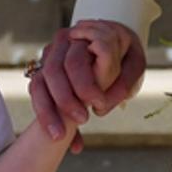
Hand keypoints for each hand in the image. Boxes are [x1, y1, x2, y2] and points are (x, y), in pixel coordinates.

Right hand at [28, 22, 145, 149]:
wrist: (115, 44)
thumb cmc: (125, 54)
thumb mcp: (134, 63)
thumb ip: (123, 81)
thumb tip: (100, 108)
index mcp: (85, 34)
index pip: (76, 60)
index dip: (85, 84)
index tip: (99, 105)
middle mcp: (62, 42)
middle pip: (54, 71)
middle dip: (66, 100)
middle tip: (83, 120)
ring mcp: (50, 56)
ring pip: (39, 82)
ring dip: (48, 112)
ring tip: (60, 136)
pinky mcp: (42, 71)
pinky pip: (36, 92)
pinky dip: (44, 115)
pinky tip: (56, 134)